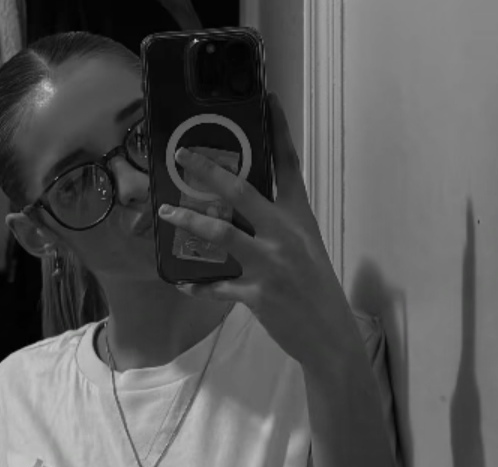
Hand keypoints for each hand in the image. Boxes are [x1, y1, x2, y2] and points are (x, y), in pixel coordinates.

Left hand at [157, 92, 353, 368]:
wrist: (329, 335)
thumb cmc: (316, 288)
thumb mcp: (307, 247)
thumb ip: (280, 225)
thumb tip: (246, 208)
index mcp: (299, 217)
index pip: (288, 165)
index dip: (277, 130)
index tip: (267, 99)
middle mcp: (284, 234)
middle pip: (242, 191)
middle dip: (208, 170)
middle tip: (182, 156)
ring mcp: (270, 264)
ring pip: (221, 233)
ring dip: (189, 220)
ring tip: (167, 211)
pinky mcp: (257, 295)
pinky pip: (217, 286)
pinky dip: (198, 284)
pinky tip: (182, 281)